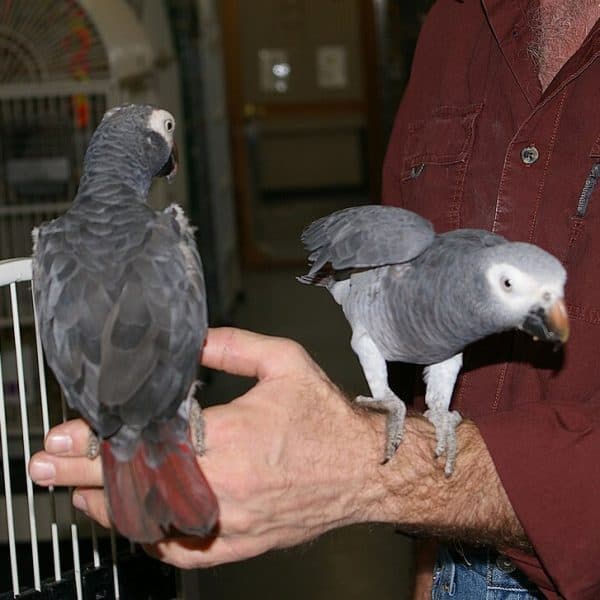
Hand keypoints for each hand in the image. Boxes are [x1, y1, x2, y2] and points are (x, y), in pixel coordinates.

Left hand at [29, 327, 385, 567]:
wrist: (364, 469)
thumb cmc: (326, 418)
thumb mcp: (284, 362)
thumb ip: (231, 345)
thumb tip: (189, 343)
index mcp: (232, 437)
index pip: (149, 440)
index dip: (100, 441)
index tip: (66, 437)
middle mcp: (225, 484)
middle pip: (138, 482)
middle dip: (82, 475)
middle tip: (45, 468)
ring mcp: (230, 520)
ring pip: (152, 521)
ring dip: (108, 506)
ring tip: (75, 491)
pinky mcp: (239, 542)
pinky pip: (181, 549)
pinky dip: (149, 536)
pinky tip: (130, 523)